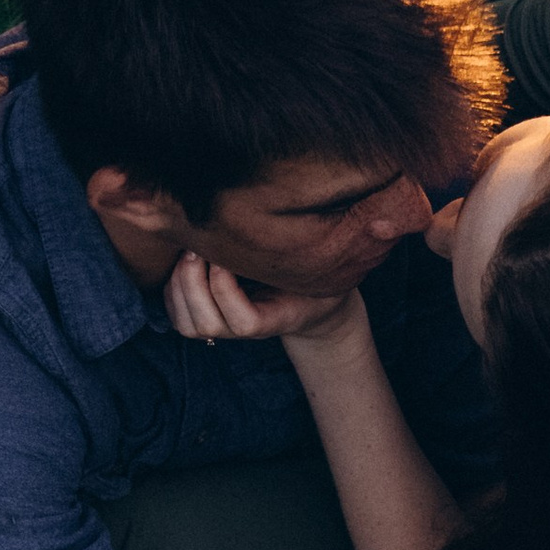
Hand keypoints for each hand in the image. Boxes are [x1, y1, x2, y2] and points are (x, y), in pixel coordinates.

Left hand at [165, 254, 362, 352]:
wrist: (312, 307)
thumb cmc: (319, 278)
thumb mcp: (330, 264)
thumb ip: (338, 249)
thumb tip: (379, 220)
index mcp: (275, 318)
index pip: (241, 321)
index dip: (225, 288)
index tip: (227, 254)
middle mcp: (245, 329)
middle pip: (204, 323)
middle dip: (193, 280)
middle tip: (199, 245)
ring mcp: (224, 328)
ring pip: (186, 322)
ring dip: (180, 283)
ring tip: (192, 251)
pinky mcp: (207, 319)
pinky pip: (176, 314)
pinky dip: (171, 288)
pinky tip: (184, 261)